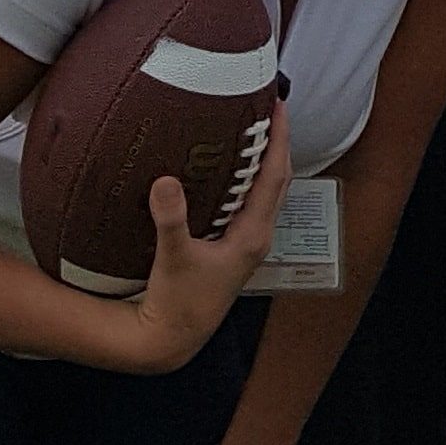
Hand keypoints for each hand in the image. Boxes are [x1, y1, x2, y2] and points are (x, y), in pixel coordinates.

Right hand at [116, 103, 295, 371]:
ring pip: (266, 192)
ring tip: (254, 129)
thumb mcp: (172, 257)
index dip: (279, 139)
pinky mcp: (234, 249)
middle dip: (277, 142)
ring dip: (265, 160)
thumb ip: (170, 219)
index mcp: (252, 235)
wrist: (172, 338)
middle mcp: (258, 237)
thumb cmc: (176, 302)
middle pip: (278, 179)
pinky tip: (230, 170)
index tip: (278, 106)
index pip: (275, 176)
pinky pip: (250, 204)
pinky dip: (248, 180)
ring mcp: (248, 244)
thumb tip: (166, 180)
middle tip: (268, 107)